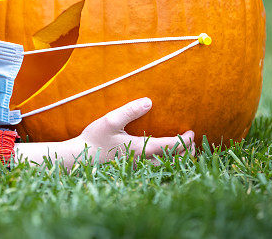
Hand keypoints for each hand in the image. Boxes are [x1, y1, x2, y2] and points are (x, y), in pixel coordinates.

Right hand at [75, 97, 193, 162]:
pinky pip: (157, 168)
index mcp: (143, 148)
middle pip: (175, 160)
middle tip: (191, 141)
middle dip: (187, 151)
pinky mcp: (133, 169)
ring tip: (181, 149)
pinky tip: (163, 155)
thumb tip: (149, 102)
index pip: (173, 146)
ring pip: (168, 167)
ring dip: (179, 159)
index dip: (186, 140)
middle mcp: (145, 161)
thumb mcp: (111, 120)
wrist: (80, 158)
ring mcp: (139, 167)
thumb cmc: (95, 139)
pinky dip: (167, 163)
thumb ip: (130, 110)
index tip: (191, 132)